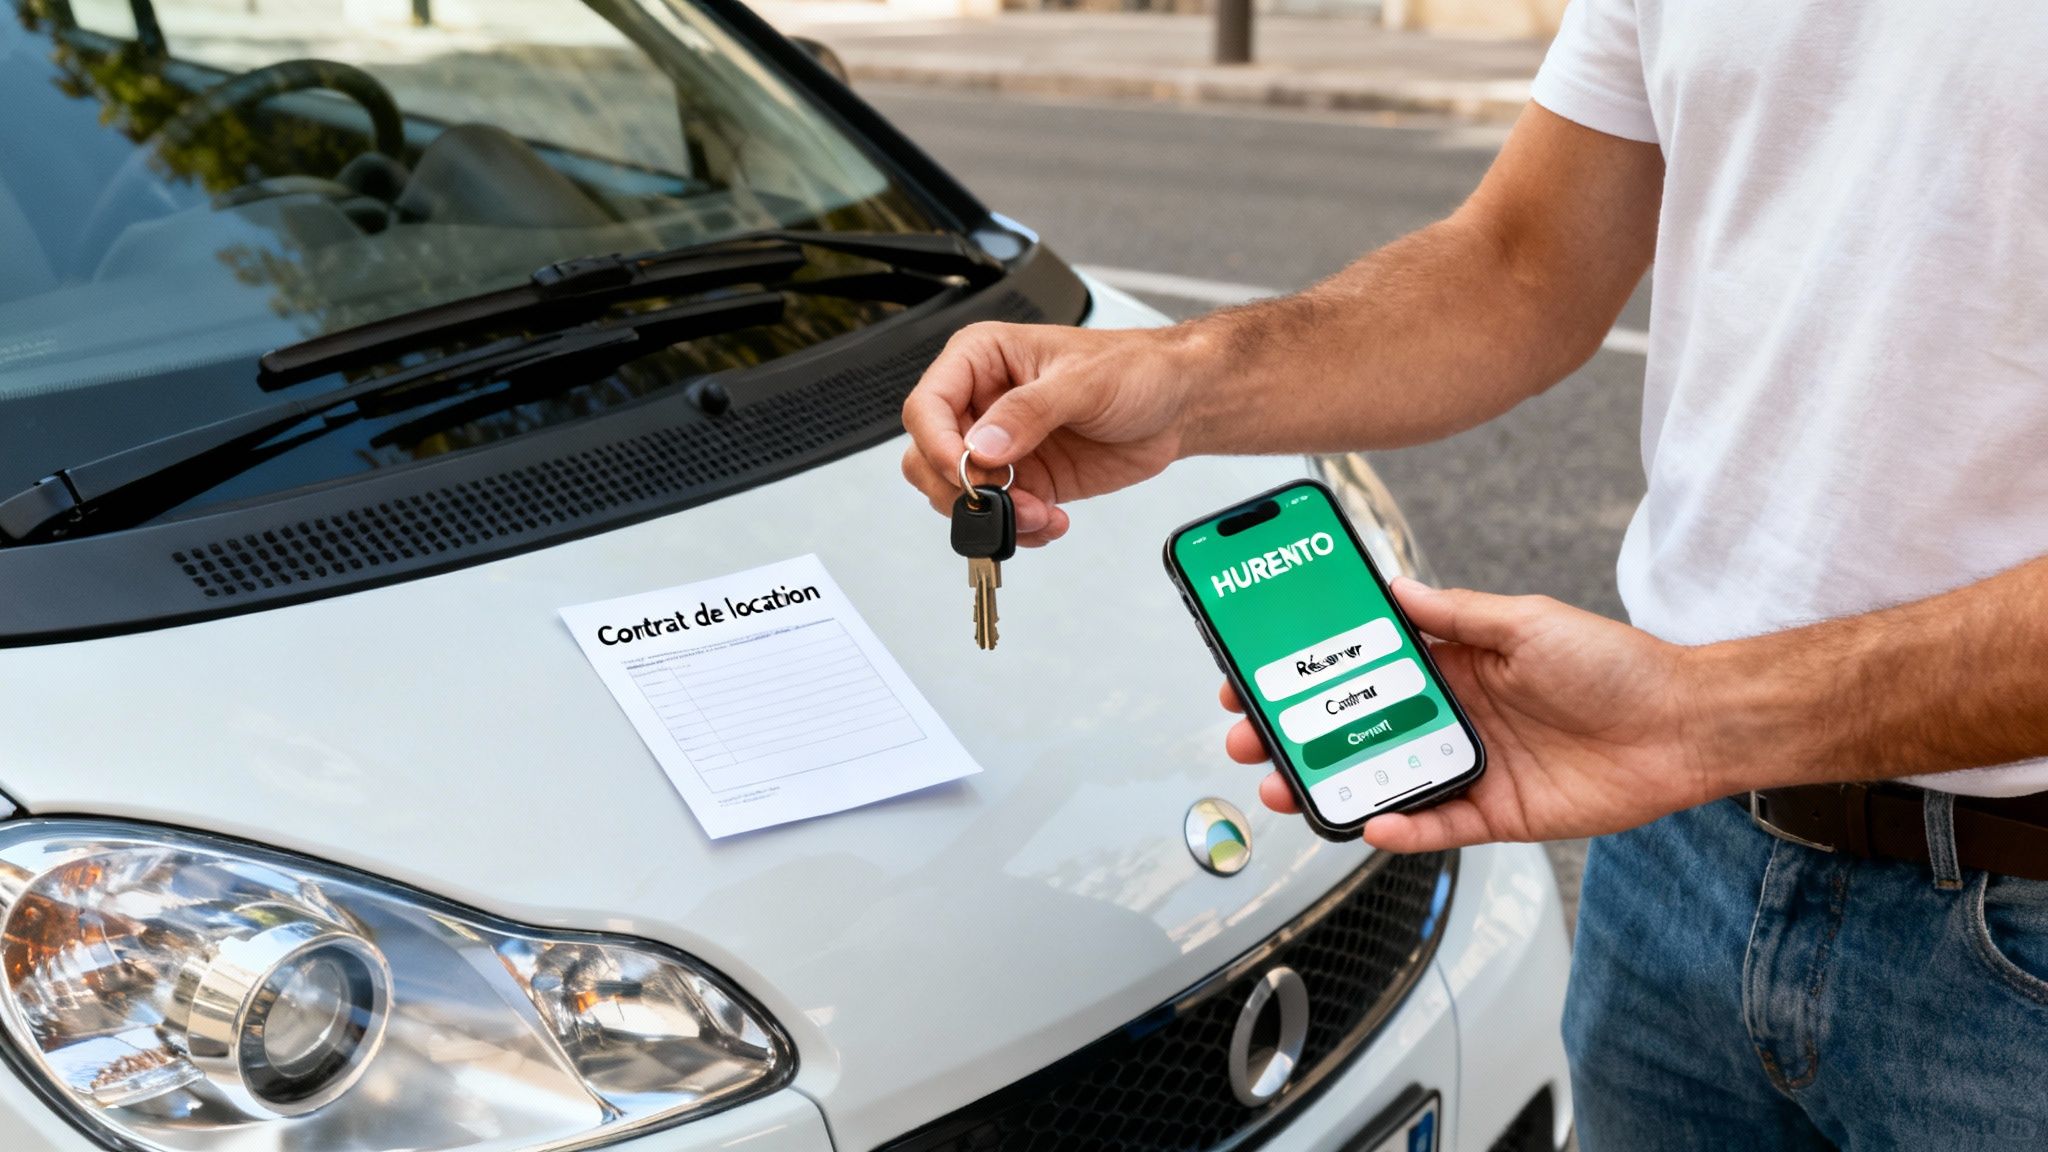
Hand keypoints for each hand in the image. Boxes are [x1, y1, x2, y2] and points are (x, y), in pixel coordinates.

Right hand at [900, 322, 1204, 546]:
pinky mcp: (1026, 480)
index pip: (927, 405)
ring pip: (957, 494)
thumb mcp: (1084, 381)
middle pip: (929, 456)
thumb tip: (983, 444)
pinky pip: (999, 516)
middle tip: (1004, 496)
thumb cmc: (1135, 369)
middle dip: (962, 488)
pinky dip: (1019, 529)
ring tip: (1040, 513)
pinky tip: (1052, 521)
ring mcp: (1001, 447)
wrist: (1177, 404)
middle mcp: (982, 403)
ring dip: (994, 515)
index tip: (967, 471)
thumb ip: (1030, 411)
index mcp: (981, 360)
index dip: (937, 443)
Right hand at [1222, 578, 1720, 851]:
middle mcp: (1453, 715)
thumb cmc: (1616, 664)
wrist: (1686, 726)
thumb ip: (1454, 614)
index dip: (1311, 672)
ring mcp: (1470, 767)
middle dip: (1296, 734)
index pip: (1364, 668)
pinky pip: (1435, 825)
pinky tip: (1371, 821)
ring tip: (1284, 786)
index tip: (1260, 670)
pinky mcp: (1495, 814)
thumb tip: (1391, 588)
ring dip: (1330, 783)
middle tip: (1249, 736)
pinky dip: (1400, 827)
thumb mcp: (1525, 621)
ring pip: (1381, 779)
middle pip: (1356, 729)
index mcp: (1454, 664)